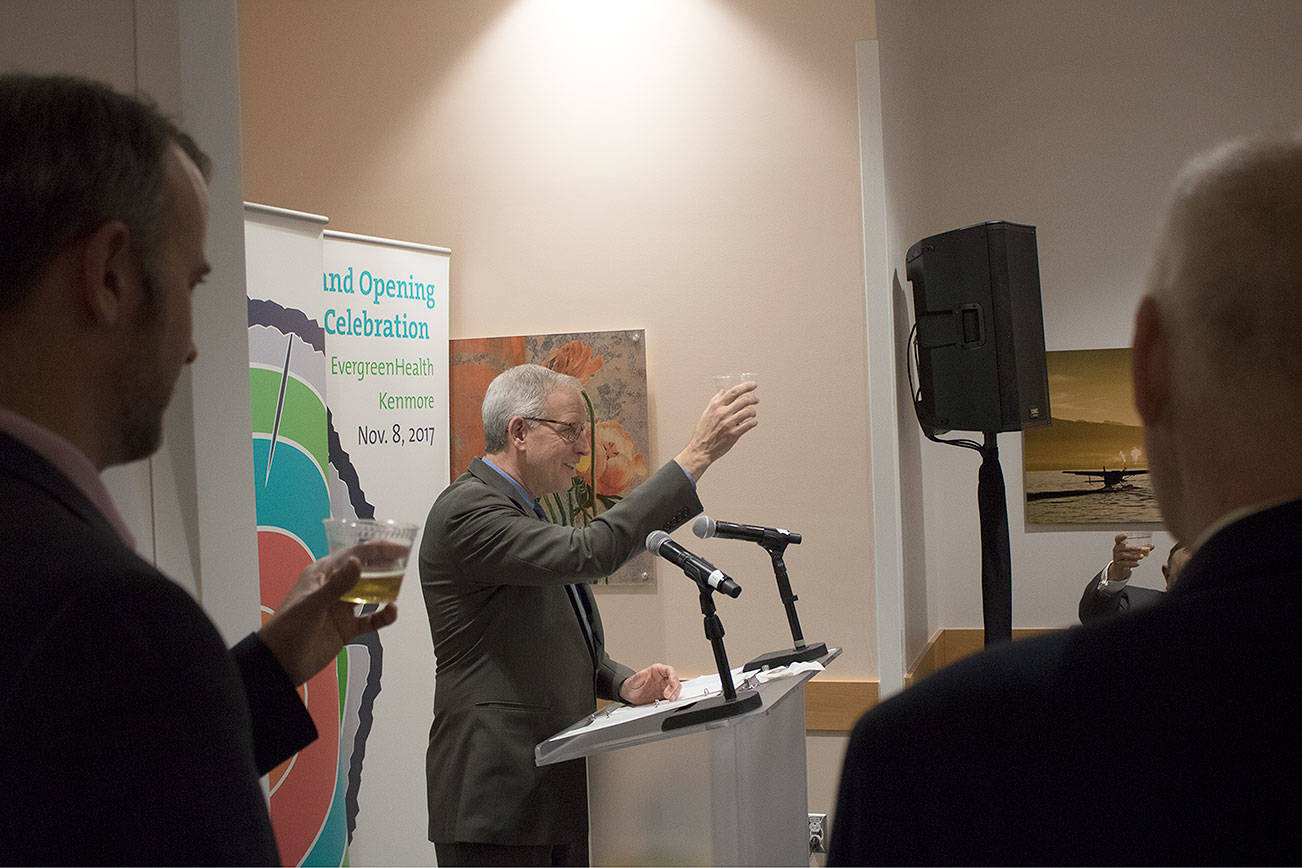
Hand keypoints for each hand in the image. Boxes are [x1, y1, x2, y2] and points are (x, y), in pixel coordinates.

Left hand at [257, 543, 402, 684]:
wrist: (280, 663)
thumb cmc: (287, 629)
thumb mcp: (312, 604)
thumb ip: (337, 585)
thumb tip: (357, 561)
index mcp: (322, 575)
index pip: (353, 555)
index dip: (376, 549)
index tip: (398, 547)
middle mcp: (333, 588)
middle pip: (364, 571)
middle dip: (385, 565)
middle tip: (405, 560)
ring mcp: (341, 609)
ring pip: (370, 593)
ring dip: (386, 589)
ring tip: (401, 585)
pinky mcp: (346, 628)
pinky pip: (370, 620)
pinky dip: (383, 616)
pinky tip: (392, 612)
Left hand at [619, 663, 680, 704]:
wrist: (629, 694)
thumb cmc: (631, 685)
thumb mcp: (633, 680)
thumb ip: (639, 676)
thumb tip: (645, 673)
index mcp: (657, 670)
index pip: (669, 670)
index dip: (673, 677)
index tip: (671, 685)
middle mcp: (662, 677)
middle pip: (675, 680)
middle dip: (674, 688)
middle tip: (668, 696)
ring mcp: (664, 686)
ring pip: (676, 688)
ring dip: (675, 695)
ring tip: (670, 700)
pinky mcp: (664, 695)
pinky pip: (672, 696)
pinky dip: (672, 699)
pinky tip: (669, 703)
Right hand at [674, 381, 758, 480]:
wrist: (701, 448)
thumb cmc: (703, 431)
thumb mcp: (707, 412)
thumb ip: (716, 401)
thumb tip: (723, 391)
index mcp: (716, 406)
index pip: (734, 391)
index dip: (746, 386)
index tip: (753, 385)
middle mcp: (722, 413)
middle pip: (744, 400)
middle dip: (753, 398)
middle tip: (756, 399)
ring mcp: (729, 423)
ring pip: (749, 412)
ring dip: (753, 412)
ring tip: (752, 413)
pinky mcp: (734, 434)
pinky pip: (749, 424)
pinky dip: (753, 422)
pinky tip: (752, 422)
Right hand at [1106, 532, 1142, 581]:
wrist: (1120, 569)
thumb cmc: (1128, 557)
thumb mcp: (1134, 552)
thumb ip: (1143, 549)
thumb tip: (1152, 546)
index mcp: (1119, 544)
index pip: (1118, 539)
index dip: (1121, 536)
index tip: (1126, 535)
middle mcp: (1116, 550)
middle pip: (1122, 547)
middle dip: (1132, 547)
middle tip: (1140, 548)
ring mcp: (1116, 557)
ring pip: (1123, 555)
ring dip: (1133, 555)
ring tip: (1142, 556)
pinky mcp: (1118, 565)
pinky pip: (1123, 563)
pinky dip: (1131, 563)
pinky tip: (1137, 564)